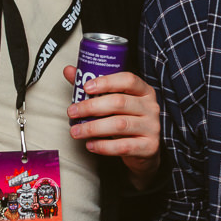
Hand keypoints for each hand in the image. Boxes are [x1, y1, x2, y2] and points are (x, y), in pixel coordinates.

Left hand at [65, 66, 161, 186]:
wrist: (144, 150)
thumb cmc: (126, 120)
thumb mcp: (114, 102)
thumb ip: (93, 87)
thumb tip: (69, 71)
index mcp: (144, 91)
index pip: (128, 80)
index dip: (106, 82)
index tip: (86, 87)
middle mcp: (151, 107)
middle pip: (120, 102)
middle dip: (91, 107)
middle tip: (72, 112)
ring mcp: (152, 127)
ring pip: (120, 125)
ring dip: (93, 128)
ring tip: (75, 131)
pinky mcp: (149, 147)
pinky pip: (123, 146)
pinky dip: (103, 146)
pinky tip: (90, 145)